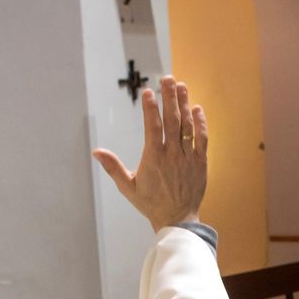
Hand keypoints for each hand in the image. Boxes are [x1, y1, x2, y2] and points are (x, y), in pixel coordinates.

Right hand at [93, 75, 207, 232]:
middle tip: (167, 79)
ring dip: (185, 105)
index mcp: (154, 159)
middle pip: (172, 121)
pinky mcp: (201, 163)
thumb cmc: (150, 204)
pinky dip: (200, 123)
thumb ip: (113, 167)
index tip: (148, 92)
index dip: (150, 108)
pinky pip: (202, 139)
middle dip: (169, 98)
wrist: (177, 220)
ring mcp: (188, 158)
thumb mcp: (128, 187)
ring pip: (187, 127)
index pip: (153, 127)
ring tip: (181, 86)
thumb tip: (96, 152)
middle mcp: (172, 156)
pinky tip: (197, 108)